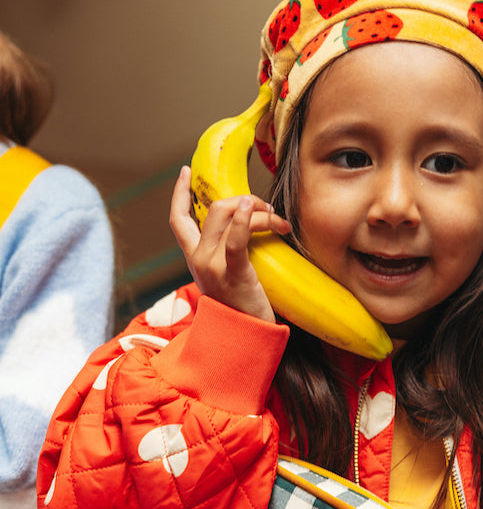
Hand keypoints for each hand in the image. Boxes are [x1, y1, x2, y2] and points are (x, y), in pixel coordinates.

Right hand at [170, 165, 290, 321]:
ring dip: (259, 210)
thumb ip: (227, 251)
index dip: (179, 192)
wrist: (245, 337)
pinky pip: (236, 238)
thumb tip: (246, 223)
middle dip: (245, 200)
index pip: (178, 219)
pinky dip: (247, 220)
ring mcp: (212, 265)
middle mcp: (198, 259)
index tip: (186, 171)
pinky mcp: (231, 272)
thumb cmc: (243, 306)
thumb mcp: (227, 275)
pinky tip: (261, 213)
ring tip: (279, 222)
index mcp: (194, 258)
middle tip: (269, 210)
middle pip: (215, 209)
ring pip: (229, 215)